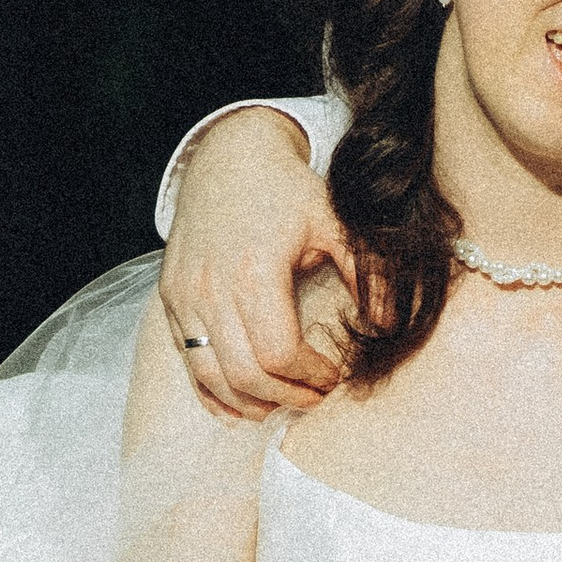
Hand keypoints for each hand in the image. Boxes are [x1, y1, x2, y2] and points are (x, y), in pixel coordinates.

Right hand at [159, 110, 353, 420]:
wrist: (229, 157)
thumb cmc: (287, 192)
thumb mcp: (335, 223)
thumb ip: (369, 274)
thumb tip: (390, 327)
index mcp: (254, 272)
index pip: (279, 354)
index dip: (309, 377)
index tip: (333, 376)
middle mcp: (211, 289)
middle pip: (245, 375)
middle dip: (285, 397)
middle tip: (314, 398)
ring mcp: (185, 296)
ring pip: (211, 376)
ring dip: (249, 402)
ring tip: (282, 403)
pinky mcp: (171, 299)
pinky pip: (187, 362)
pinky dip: (213, 391)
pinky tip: (240, 405)